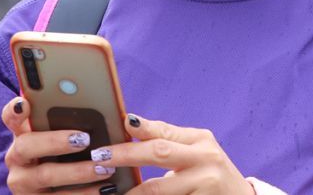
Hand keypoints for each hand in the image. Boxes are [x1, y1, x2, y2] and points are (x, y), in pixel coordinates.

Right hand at [3, 96, 114, 193]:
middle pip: (26, 146)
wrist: (57, 190)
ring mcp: (23, 184)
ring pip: (45, 176)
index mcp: (22, 134)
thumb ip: (71, 120)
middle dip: (55, 141)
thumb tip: (98, 103)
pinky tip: (105, 189)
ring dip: (77, 172)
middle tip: (83, 139)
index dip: (15, 110)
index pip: (10, 117)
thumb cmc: (66, 154)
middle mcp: (16, 159)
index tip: (24, 103)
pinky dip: (85, 193)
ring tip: (104, 167)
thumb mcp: (64, 136)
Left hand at [91, 114, 251, 193]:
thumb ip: (168, 140)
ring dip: (131, 191)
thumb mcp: (197, 151)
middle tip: (100, 158)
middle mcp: (205, 159)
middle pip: (158, 153)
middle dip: (125, 155)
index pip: (164, 131)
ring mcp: (205, 185)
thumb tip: (130, 124)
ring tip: (109, 192)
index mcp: (201, 140)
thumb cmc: (212, 174)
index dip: (137, 129)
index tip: (115, 127)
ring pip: (158, 188)